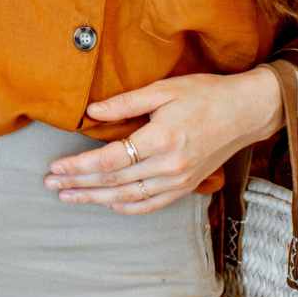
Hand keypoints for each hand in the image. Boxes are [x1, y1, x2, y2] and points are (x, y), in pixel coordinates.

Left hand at [42, 70, 281, 215]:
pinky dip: (127, 207)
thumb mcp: (164, 89)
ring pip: (128, 197)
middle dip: (79, 184)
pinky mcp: (187, 186)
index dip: (78, 166)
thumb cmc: (206, 94)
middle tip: (51, 184)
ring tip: (69, 197)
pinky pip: (151, 204)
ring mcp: (179, 180)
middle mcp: (169, 166)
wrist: (246, 112)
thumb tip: (91, 112)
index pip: (109, 160)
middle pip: (114, 181)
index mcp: (161, 139)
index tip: (55, 168)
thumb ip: (126, 103)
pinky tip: (108, 204)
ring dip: (96, 198)